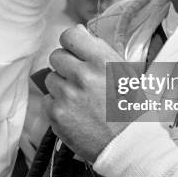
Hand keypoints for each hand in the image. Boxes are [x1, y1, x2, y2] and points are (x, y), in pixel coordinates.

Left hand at [43, 26, 134, 160]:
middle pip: (56, 56)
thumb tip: (79, 32)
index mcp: (101, 61)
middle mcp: (82, 75)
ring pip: (50, 78)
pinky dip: (57, 104)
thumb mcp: (125, 72)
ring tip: (79, 98)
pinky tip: (74, 112)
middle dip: (66, 65)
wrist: (128, 144)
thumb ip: (100, 50)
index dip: (72, 43)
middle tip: (79, 78)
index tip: (75, 51)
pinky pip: (47, 99)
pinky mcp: (56, 115)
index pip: (70, 35)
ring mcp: (67, 95)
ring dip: (61, 85)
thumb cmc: (130, 107)